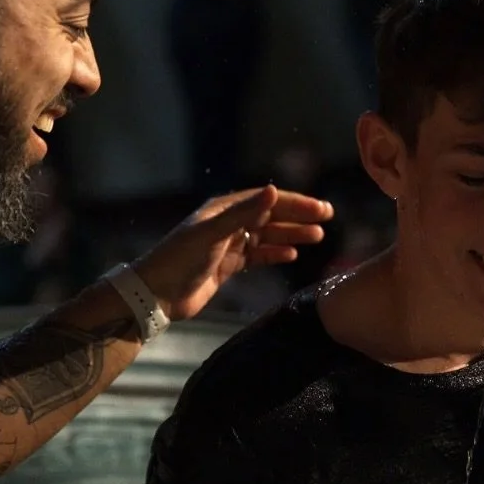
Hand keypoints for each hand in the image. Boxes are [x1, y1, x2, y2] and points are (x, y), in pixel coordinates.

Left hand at [132, 185, 332, 321]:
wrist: (157, 294)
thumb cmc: (180, 258)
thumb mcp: (213, 233)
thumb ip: (244, 213)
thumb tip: (274, 190)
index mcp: (224, 208)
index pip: (266, 200)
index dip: (295, 203)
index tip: (320, 208)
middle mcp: (228, 222)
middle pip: (270, 216)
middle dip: (298, 217)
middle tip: (327, 219)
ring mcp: (229, 244)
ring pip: (267, 236)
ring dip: (291, 235)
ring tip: (317, 237)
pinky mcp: (228, 265)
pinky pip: (258, 256)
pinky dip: (275, 254)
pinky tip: (292, 254)